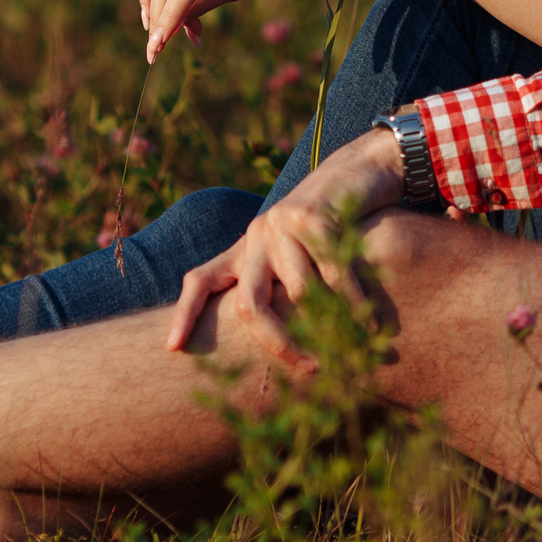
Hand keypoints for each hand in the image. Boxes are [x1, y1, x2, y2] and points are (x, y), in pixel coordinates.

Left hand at [165, 127, 405, 369]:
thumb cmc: (327, 225)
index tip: (172, 349)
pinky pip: (334, 272)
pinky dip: (353, 301)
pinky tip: (369, 322)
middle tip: (309, 368)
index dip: (184, 314)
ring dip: (328, 323)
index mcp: (243, 249)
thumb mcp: (293, 254)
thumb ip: (278, 286)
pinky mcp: (313, 216)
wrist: (356, 173)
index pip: (201, 280)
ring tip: (351, 347)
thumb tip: (283, 344)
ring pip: (298, 291)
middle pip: (250, 305)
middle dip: (277, 343)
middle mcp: (256, 236)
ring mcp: (282, 224)